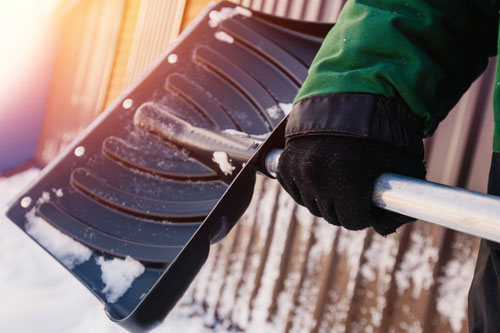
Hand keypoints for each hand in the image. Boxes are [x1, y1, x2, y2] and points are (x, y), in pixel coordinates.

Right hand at [276, 135, 425, 234]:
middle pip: (331, 215)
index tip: (369, 201)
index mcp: (348, 176)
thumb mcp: (403, 163)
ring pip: (312, 205)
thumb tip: (387, 230)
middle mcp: (318, 174)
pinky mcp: (285, 163)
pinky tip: (321, 172)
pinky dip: (307, 187)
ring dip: (325, 198)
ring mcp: (298, 168)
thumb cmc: (381, 131)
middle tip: (356, 187)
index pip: (353, 221)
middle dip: (345, 206)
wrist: (347, 98)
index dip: (365, 213)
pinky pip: (295, 190)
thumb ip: (403, 200)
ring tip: (339, 176)